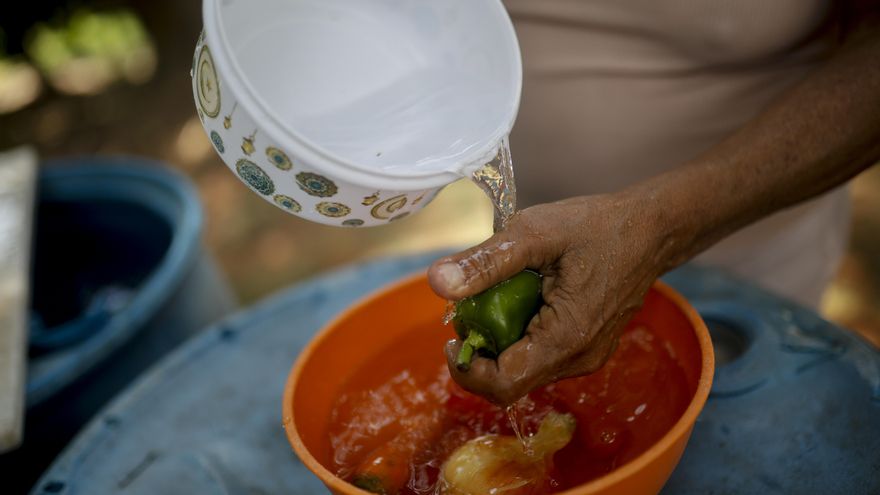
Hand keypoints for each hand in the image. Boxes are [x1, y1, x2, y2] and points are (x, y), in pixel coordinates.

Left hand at [427, 193, 668, 404]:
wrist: (650, 229)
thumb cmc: (596, 226)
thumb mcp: (535, 233)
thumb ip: (486, 261)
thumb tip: (437, 282)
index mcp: (566, 339)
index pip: (504, 385)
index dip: (468, 369)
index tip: (451, 337)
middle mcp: (578, 360)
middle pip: (511, 382)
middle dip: (480, 354)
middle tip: (467, 312)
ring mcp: (586, 357)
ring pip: (525, 371)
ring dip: (498, 346)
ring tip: (490, 301)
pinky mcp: (587, 348)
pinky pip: (541, 357)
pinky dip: (518, 338)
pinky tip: (518, 301)